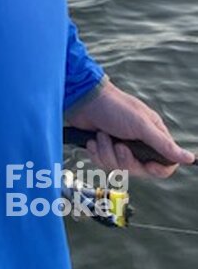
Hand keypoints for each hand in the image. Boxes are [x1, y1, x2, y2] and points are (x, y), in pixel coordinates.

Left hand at [67, 79, 194, 177]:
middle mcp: (137, 143)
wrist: (82, 99)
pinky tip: (92, 139)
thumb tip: (190, 158)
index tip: (147, 165)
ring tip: (102, 134)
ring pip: (118, 168)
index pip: (164, 165)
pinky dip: (95, 152)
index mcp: (152, 136)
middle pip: (139, 170)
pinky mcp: (102, 148)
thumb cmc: (114, 106)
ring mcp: (119, 146)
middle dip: (125, 159)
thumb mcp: (141, 125)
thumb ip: (164, 144)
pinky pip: (102, 163)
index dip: (157, 169)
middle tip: (118, 144)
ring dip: (106, 152)